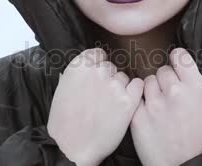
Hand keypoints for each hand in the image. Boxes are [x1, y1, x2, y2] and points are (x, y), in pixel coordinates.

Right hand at [47, 48, 143, 165]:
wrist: (72, 148)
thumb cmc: (64, 123)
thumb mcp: (62, 89)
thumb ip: (77, 75)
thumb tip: (88, 68)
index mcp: (79, 66)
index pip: (98, 54)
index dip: (98, 66)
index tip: (96, 78)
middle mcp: (97, 71)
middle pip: (111, 67)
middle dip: (108, 79)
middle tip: (101, 97)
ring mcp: (114, 85)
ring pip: (124, 78)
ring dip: (120, 88)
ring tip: (109, 106)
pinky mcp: (128, 101)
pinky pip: (138, 86)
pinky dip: (135, 93)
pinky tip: (126, 104)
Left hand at [130, 48, 201, 165]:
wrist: (184, 165)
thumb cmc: (199, 137)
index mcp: (195, 87)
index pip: (180, 56)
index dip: (177, 60)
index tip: (176, 66)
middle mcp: (174, 92)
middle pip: (162, 70)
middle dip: (164, 81)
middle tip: (169, 97)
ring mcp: (154, 103)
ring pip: (146, 82)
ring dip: (151, 92)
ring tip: (159, 107)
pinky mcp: (138, 115)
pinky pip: (136, 98)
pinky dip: (140, 105)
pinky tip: (149, 116)